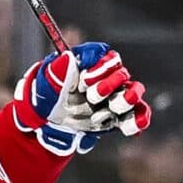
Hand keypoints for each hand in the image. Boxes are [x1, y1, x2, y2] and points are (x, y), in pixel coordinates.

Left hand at [11, 41, 151, 156]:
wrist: (46, 125)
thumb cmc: (45, 99)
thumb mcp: (45, 85)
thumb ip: (57, 71)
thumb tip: (68, 58)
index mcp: (88, 65)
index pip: (105, 57)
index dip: (100, 67)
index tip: (85, 81)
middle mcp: (104, 78)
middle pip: (121, 73)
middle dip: (110, 84)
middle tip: (92, 96)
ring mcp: (113, 97)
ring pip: (133, 92)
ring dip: (126, 99)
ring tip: (111, 108)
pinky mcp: (118, 116)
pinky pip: (137, 115)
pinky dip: (137, 120)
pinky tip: (129, 125)